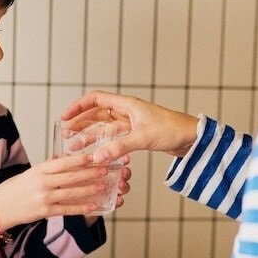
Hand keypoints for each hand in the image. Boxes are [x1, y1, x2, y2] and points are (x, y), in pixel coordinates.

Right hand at [0, 154, 127, 231]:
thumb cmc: (15, 189)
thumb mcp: (30, 173)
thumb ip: (49, 167)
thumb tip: (66, 158)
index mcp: (39, 170)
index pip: (63, 162)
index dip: (80, 159)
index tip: (95, 156)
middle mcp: (42, 182)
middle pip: (71, 176)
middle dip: (91, 173)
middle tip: (106, 170)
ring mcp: (44, 198)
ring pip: (72, 192)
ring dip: (90, 189)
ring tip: (104, 186)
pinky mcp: (45, 212)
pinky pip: (67, 209)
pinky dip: (81, 208)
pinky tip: (93, 206)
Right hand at [61, 91, 198, 163]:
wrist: (192, 138)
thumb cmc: (172, 130)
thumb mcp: (143, 138)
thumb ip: (118, 148)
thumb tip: (96, 157)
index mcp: (127, 104)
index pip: (95, 99)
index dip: (78, 107)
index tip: (64, 117)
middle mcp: (127, 111)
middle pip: (97, 113)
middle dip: (80, 123)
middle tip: (65, 134)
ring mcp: (132, 123)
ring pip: (105, 127)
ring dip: (90, 135)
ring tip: (75, 146)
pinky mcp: (137, 134)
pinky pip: (115, 137)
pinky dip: (104, 144)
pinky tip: (97, 153)